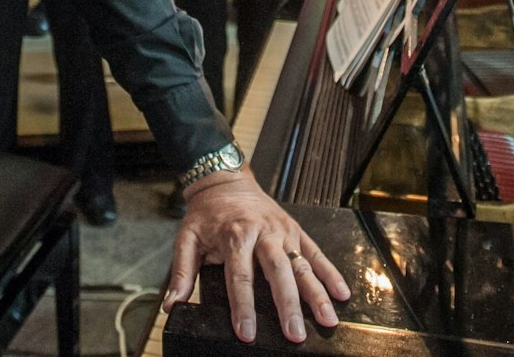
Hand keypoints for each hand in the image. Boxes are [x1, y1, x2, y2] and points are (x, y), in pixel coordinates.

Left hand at [164, 171, 348, 343]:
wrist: (225, 180)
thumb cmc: (207, 214)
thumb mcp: (187, 237)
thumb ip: (182, 272)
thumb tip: (172, 305)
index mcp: (234, 235)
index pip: (240, 277)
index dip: (243, 306)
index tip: (246, 332)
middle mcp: (262, 233)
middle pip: (277, 272)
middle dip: (288, 305)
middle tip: (295, 333)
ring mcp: (283, 232)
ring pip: (302, 264)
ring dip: (317, 293)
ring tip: (328, 320)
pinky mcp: (296, 231)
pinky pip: (316, 253)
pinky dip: (330, 273)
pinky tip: (341, 294)